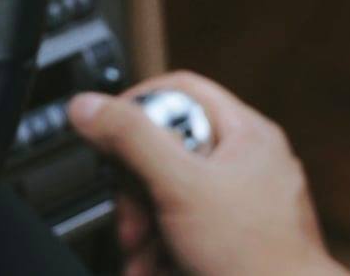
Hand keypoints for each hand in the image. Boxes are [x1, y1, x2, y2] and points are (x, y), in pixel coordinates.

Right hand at [67, 71, 343, 275]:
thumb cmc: (259, 258)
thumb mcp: (181, 186)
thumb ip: (134, 140)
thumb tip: (90, 105)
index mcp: (247, 134)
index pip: (181, 90)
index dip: (136, 106)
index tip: (106, 132)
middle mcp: (248, 163)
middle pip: (170, 150)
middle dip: (137, 188)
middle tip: (129, 217)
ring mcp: (244, 203)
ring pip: (174, 196)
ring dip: (145, 227)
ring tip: (140, 255)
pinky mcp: (236, 239)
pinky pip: (189, 229)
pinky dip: (165, 249)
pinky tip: (156, 268)